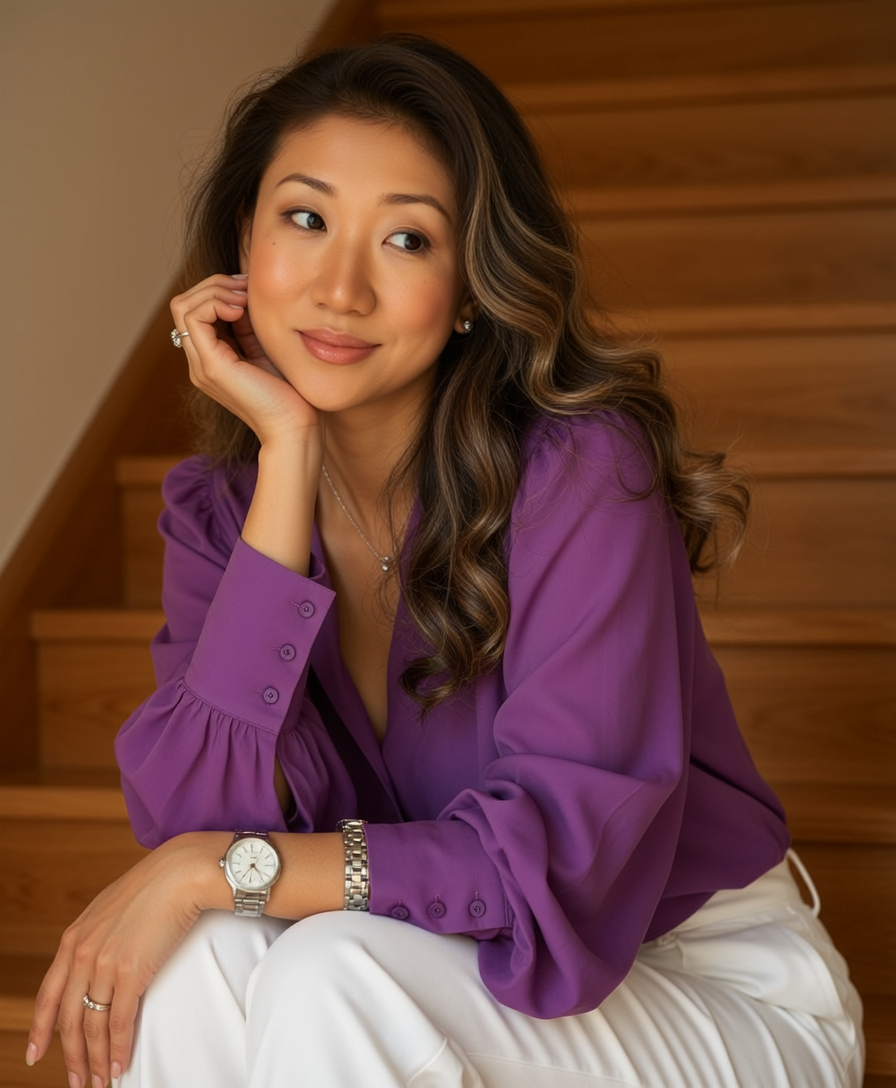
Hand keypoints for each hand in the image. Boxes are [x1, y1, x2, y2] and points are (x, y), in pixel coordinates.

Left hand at [27, 832, 228, 1087]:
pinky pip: (120, 1021)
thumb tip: (99, 960)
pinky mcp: (131, 971)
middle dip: (72, 1056)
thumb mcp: (111, 908)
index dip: (40, 1029)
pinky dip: (119, 1048)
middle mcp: (82, 952)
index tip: (36, 1053)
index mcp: (74, 937)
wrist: (182, 872)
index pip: (48, 994)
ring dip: (96, 1059)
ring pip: (92, 1025)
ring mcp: (104, 963)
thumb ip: (98, 936)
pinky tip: (120, 1064)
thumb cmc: (156, 886)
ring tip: (101, 1080)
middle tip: (77, 1080)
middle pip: (67, 1018)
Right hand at [171, 274, 321, 448]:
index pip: (195, 309)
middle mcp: (200, 362)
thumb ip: (248, 324)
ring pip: (183, 306)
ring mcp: (202, 365)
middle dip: (214, 285)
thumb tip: (242, 292)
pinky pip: (193, 319)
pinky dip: (215, 304)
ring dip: (214, 291)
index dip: (218, 289)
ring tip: (244, 299)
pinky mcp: (211, 367)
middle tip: (246, 288)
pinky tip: (241, 310)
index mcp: (212, 358)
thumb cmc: (289, 392)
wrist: (295, 427)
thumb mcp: (265, 347)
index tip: (248, 289)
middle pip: (183, 303)